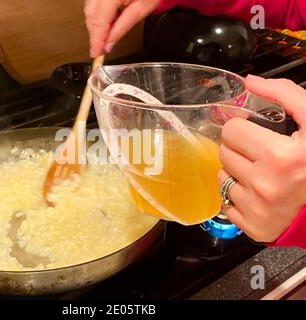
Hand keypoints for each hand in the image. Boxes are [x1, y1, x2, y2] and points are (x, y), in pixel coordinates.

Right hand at [84, 0, 159, 56]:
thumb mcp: (142, 8)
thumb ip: (123, 27)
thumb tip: (109, 43)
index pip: (99, 23)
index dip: (96, 41)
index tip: (96, 54)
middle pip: (90, 16)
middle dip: (94, 34)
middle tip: (99, 49)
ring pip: (88, 9)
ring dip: (95, 25)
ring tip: (103, 38)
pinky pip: (92, 1)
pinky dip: (96, 14)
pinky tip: (104, 23)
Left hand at [218, 75, 305, 242]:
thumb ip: (286, 95)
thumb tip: (251, 81)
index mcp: (282, 156)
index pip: (232, 130)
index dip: (243, 128)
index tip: (255, 133)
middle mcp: (266, 184)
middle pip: (223, 152)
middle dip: (239, 148)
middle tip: (259, 153)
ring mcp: (258, 208)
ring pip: (222, 176)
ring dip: (236, 171)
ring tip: (260, 172)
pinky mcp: (252, 225)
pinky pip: (226, 202)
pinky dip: (238, 196)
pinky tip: (258, 193)